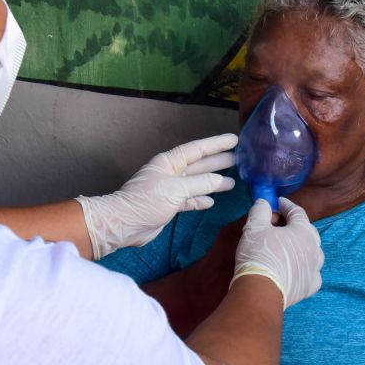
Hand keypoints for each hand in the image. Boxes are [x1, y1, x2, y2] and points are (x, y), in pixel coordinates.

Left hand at [77, 134, 237, 258]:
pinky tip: (211, 201)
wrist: (124, 224)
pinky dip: (200, 200)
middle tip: (239, 159)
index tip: (234, 140)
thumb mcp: (176, 189)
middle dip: (218, 162)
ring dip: (213, 182)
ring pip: (197, 183)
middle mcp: (171, 173)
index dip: (216, 144)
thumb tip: (219, 180)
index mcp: (169, 162)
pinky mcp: (169, 205)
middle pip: (199, 164)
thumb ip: (200, 184)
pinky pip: (189, 200)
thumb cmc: (146, 201)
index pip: (198, 149)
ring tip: (232, 181)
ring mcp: (170, 189)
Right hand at [231, 197, 323, 308]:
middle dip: (295, 225)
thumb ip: (260, 210)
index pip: (297, 212)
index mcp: (303, 231)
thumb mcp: (254, 227)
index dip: (286, 205)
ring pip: (313, 252)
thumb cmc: (259, 254)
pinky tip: (299, 268)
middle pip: (307, 231)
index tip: (279, 202)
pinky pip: (312, 273)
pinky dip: (306, 268)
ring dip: (303, 246)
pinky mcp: (310, 286)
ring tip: (291, 246)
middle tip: (281, 224)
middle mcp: (314, 248)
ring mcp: (315, 269)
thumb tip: (263, 202)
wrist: (261, 290)